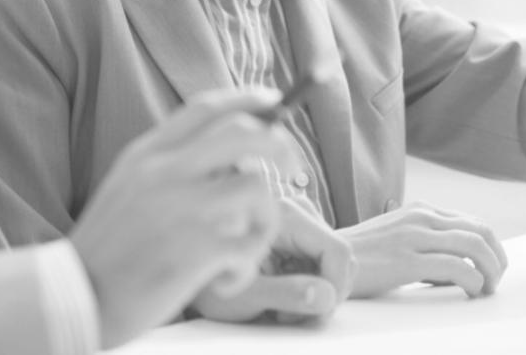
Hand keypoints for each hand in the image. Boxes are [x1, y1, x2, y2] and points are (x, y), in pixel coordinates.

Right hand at [68, 88, 295, 348]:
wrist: (73, 298)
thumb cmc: (108, 248)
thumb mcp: (128, 187)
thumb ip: (169, 164)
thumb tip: (230, 150)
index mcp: (147, 153)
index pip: (207, 107)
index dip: (250, 99)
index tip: (277, 103)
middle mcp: (165, 172)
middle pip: (246, 133)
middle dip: (282, 146)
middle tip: (293, 170)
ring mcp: (180, 208)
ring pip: (258, 189)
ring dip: (266, 221)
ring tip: (245, 248)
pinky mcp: (193, 250)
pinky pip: (249, 246)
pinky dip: (246, 268)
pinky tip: (226, 282)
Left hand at [189, 199, 354, 323]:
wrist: (186, 266)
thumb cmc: (208, 282)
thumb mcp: (245, 296)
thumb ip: (286, 294)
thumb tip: (327, 296)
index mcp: (283, 216)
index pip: (337, 251)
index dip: (336, 288)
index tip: (317, 314)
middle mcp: (295, 209)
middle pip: (338, 255)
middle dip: (326, 292)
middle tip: (293, 316)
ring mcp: (299, 219)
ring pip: (333, 260)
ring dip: (318, 290)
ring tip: (283, 307)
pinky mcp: (297, 232)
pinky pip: (321, 261)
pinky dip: (310, 283)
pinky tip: (283, 293)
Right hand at [337, 202, 507, 298]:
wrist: (324, 260)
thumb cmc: (360, 256)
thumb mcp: (396, 235)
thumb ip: (424, 240)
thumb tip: (454, 264)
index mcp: (420, 210)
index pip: (471, 221)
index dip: (490, 246)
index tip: (492, 267)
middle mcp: (421, 217)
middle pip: (480, 230)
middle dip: (497, 257)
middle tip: (496, 279)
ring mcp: (415, 237)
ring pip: (475, 245)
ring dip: (491, 269)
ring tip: (488, 288)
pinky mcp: (408, 260)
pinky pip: (457, 268)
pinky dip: (473, 281)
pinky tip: (471, 292)